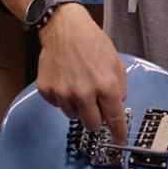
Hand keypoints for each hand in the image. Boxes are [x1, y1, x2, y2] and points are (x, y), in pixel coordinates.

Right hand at [34, 4, 128, 133]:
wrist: (65, 29)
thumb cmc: (91, 42)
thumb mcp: (115, 62)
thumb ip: (119, 85)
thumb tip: (118, 102)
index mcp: (105, 86)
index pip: (114, 119)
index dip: (117, 132)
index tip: (118, 139)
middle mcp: (84, 93)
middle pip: (92, 124)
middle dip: (96, 118)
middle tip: (96, 105)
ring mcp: (63, 93)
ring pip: (73, 116)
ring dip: (78, 107)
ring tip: (79, 86)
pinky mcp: (47, 90)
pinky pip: (57, 105)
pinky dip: (62, 98)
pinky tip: (65, 81)